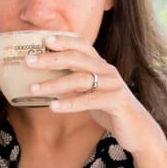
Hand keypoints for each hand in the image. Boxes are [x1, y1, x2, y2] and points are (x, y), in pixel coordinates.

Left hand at [25, 34, 164, 152]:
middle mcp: (107, 71)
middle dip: (51, 58)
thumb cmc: (109, 108)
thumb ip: (74, 81)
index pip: (82, 45)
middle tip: (28, 60)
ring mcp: (114, 85)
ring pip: (80, 79)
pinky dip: (70, 103)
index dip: (64, 40)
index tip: (42, 39)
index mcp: (100, 65)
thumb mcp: (90, 91)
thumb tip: (47, 76)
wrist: (138, 129)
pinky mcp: (117, 102)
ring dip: (54, 84)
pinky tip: (53, 107)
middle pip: (77, 58)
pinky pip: (90, 100)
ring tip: (32, 89)